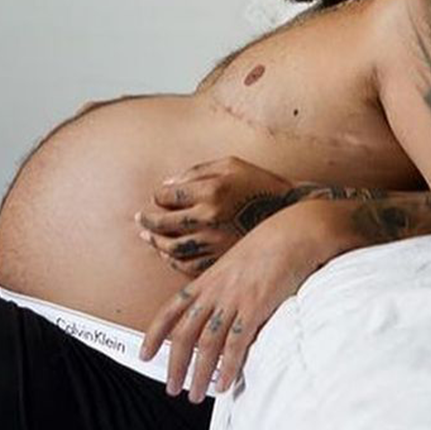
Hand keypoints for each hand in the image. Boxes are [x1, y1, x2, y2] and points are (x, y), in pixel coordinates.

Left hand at [135, 157, 299, 274]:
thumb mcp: (230, 164)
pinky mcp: (222, 258)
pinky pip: (188, 265)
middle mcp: (210, 218)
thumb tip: (167, 185)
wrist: (288, 210)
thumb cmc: (258, 183)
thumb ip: (196, 172)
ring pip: (172, 248)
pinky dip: (173, 261)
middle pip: (163, 224)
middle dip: (147, 222)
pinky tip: (169, 253)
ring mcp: (216, 241)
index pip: (166, 197)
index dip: (157, 196)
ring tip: (149, 237)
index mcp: (210, 191)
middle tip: (141, 220)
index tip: (157, 197)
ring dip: (156, 243)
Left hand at [138, 204, 337, 401]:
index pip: (170, 310)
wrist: (295, 233)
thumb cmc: (271, 246)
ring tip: (196, 394)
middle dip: (175, 365)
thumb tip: (220, 309)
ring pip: (207, 345)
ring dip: (198, 374)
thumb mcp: (236, 262)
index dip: (155, 334)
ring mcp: (233, 300)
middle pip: (184, 334)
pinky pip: (236, 344)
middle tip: (172, 388)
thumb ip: (224, 286)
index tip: (144, 354)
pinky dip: (228, 367)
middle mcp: (215, 292)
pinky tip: (224, 383)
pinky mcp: (255, 307)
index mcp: (207, 280)